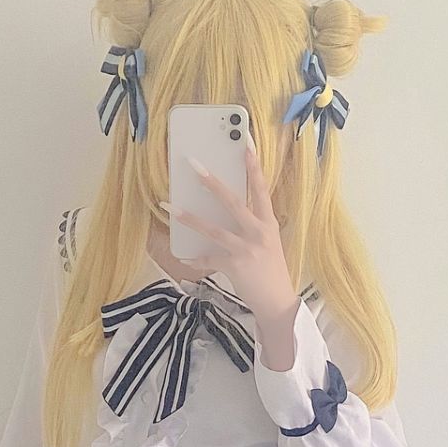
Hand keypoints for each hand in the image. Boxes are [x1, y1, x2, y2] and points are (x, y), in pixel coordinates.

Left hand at [164, 140, 298, 325]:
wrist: (277, 302)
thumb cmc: (271, 270)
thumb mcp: (268, 242)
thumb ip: (253, 225)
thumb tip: (230, 209)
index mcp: (268, 223)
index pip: (261, 189)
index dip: (253, 166)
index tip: (244, 144)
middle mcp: (259, 232)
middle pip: (233, 201)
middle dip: (212, 182)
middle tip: (194, 165)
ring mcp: (247, 249)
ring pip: (213, 228)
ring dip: (189, 217)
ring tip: (170, 206)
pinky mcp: (235, 266)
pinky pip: (208, 258)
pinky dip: (194, 258)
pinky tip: (182, 257)